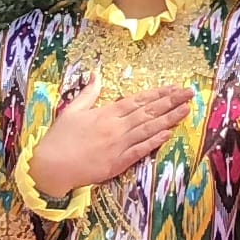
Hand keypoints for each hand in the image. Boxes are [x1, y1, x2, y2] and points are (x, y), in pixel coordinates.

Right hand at [25, 79, 190, 200]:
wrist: (51, 166)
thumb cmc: (60, 138)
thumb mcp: (72, 110)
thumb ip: (88, 93)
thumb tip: (95, 74)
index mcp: (105, 113)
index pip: (137, 100)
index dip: (157, 93)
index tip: (174, 87)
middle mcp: (115, 127)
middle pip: (148, 112)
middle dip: (170, 102)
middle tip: (189, 94)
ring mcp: (118, 145)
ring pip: (148, 129)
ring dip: (169, 119)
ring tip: (186, 110)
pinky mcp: (117, 163)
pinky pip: (140, 150)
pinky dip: (154, 142)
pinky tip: (168, 134)